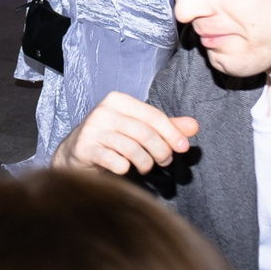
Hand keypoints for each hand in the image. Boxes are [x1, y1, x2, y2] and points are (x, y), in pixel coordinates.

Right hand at [50, 91, 198, 174]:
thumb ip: (166, 127)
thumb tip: (195, 126)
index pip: (153, 116)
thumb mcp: (139, 128)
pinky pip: (115, 161)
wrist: (76, 153)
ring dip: (146, 163)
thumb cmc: (112, 139)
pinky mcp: (84, 148)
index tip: (184, 148)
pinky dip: (125, 168)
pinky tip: (124, 169)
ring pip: (132, 149)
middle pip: (144, 133)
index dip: (172, 133)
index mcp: (117, 100)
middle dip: (161, 151)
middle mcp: (102, 111)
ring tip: (146, 167)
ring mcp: (91, 130)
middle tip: (164, 162)